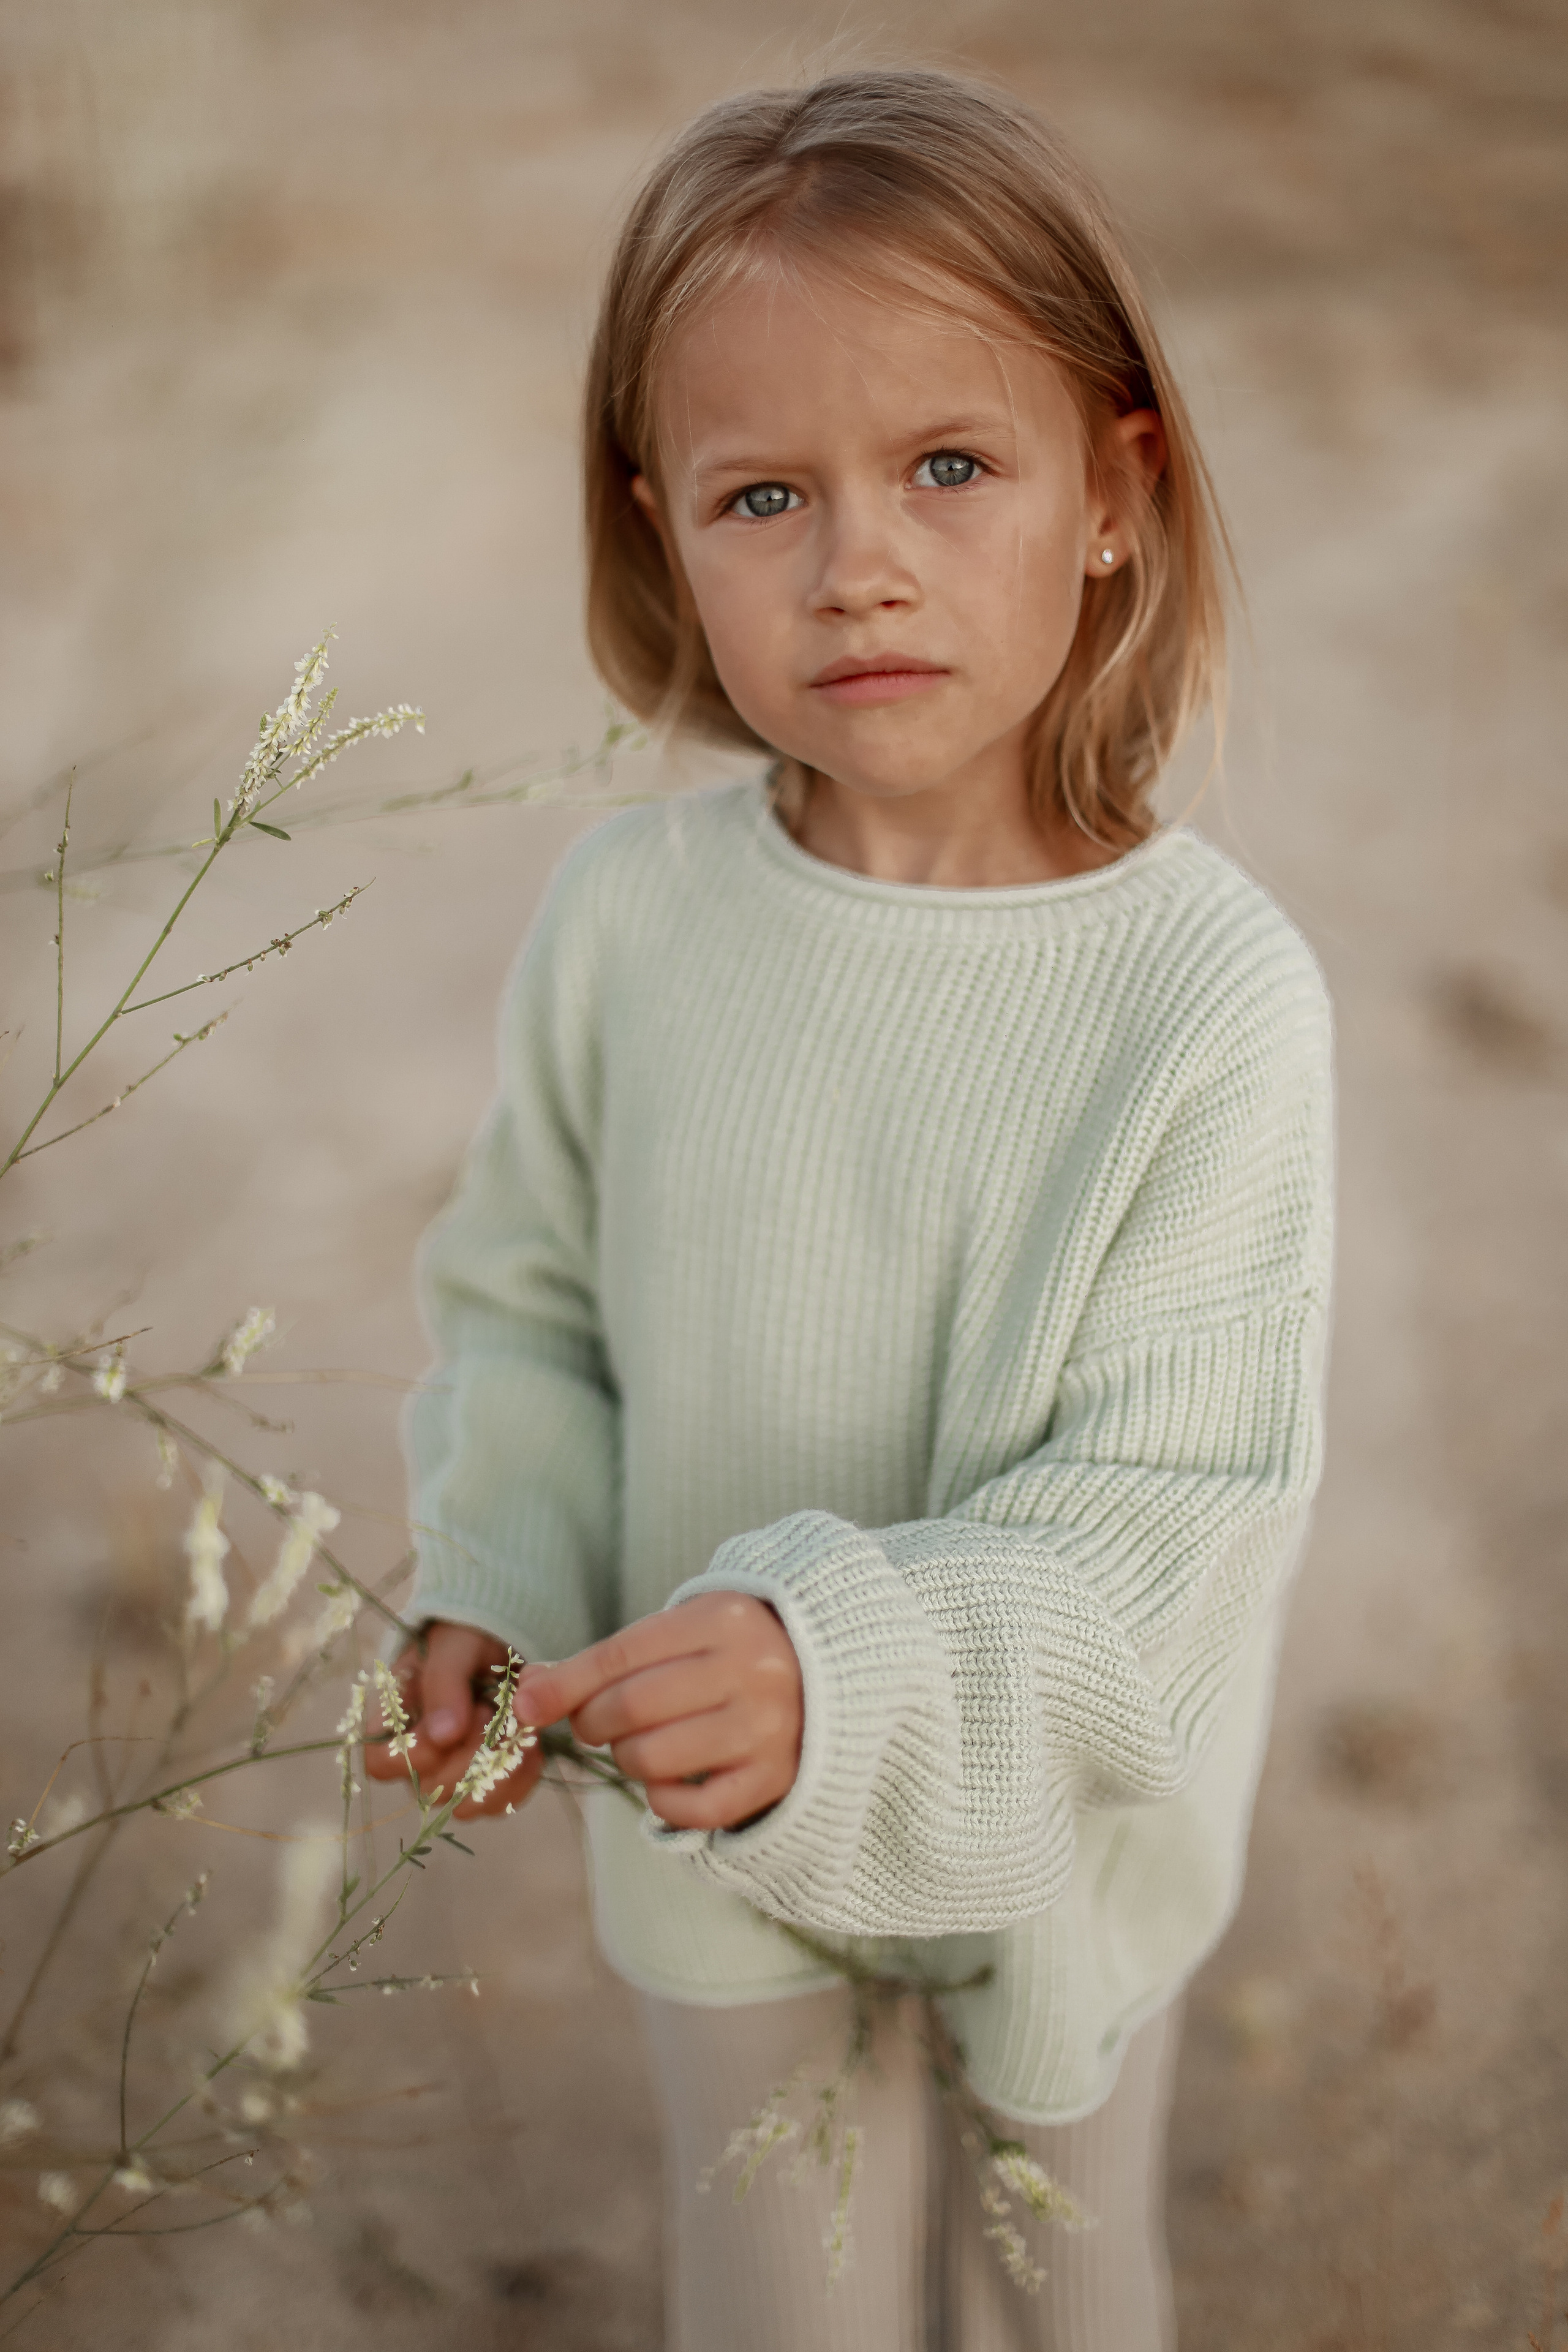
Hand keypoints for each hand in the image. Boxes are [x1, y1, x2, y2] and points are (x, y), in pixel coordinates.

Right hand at [363, 1621, 543, 1820]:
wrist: (503, 1646)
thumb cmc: (465, 1643)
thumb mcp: (451, 1647)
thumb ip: (442, 1683)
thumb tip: (443, 1735)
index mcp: (394, 1725)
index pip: (381, 1764)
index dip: (416, 1752)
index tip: (451, 1722)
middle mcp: (418, 1762)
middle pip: (430, 1791)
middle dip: (468, 1754)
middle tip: (487, 1711)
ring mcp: (453, 1779)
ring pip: (466, 1806)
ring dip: (496, 1767)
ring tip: (509, 1725)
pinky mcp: (489, 1786)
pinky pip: (503, 1802)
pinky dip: (522, 1773)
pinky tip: (529, 1741)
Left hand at [512, 1593, 802, 1830]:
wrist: (829, 1672)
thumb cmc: (731, 1651)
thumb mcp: (681, 1632)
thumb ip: (609, 1659)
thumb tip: (526, 1692)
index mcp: (724, 1619)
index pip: (622, 1654)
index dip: (565, 1683)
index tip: (525, 1704)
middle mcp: (751, 1672)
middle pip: (631, 1708)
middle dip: (593, 1722)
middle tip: (597, 1722)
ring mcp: (768, 1729)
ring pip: (653, 1759)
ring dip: (627, 1758)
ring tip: (641, 1744)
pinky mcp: (775, 1779)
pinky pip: (693, 1809)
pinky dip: (663, 1801)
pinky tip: (668, 1779)